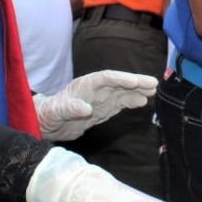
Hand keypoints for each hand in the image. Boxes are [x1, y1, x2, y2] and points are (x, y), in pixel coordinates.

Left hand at [34, 70, 157, 141]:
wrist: (48, 123)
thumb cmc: (49, 115)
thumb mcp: (57, 112)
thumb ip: (70, 109)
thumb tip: (86, 109)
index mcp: (85, 85)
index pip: (106, 78)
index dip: (120, 79)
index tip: (135, 82)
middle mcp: (95, 89)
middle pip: (118, 83)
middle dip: (136, 82)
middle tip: (154, 83)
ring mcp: (100, 99)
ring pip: (122, 92)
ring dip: (137, 90)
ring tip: (153, 90)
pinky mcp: (103, 109)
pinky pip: (120, 103)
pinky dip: (132, 101)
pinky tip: (143, 101)